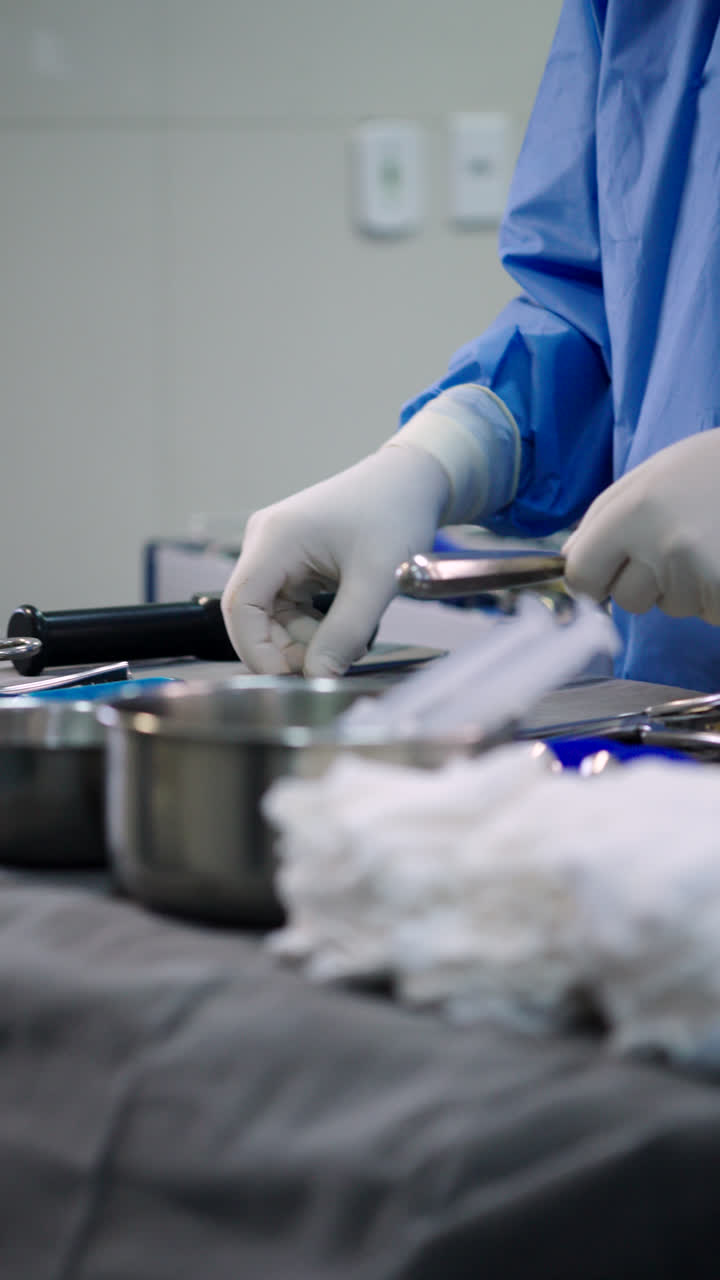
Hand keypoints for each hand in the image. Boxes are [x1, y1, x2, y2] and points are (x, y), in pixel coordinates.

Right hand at [221, 443, 449, 675]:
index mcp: (275, 538)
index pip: (240, 606)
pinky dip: (312, 626)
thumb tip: (318, 676)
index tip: (289, 678)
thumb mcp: (376, 579)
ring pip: (272, 616)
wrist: (412, 480)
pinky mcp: (291, 561)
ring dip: (304, 639)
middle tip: (331, 665)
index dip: (256, 650)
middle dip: (286, 648)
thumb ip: (346, 632)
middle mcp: (265, 543)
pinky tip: (344, 626)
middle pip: (253, 615)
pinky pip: (288, 607)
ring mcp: (276, 552)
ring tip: (349, 642)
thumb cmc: (396, 513)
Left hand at [564, 429, 719, 622]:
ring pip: (670, 607)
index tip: (602, 576)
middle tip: (674, 545)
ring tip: (709, 544)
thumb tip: (569, 562)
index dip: (591, 580)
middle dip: (643, 583)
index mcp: (633, 512)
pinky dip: (715, 595)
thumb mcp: (649, 476)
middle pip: (626, 600)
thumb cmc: (709, 469)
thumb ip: (603, 518)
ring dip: (684, 587)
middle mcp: (663, 546)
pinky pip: (707, 613)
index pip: (582, 575)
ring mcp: (700, 574)